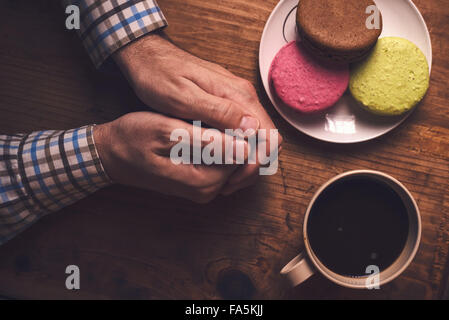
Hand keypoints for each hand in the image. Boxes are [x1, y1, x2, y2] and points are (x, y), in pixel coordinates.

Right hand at [93, 112, 248, 202]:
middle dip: (235, 133)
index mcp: (203, 181)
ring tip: (203, 119)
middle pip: (241, 159)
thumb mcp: (167, 132)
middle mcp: (208, 191)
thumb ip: (207, 142)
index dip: (240, 130)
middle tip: (210, 113)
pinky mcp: (200, 181)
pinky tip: (201, 128)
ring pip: (232, 158)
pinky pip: (221, 160)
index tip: (222, 111)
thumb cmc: (133, 139)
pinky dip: (218, 143)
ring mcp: (204, 188)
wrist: (111, 154)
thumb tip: (244, 147)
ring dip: (226, 137)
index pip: (243, 155)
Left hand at [113, 33, 282, 193]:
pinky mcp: (227, 102)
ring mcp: (236, 99)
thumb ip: (219, 111)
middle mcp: (243, 96)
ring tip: (224, 178)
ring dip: (246, 160)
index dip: (256, 162)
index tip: (234, 178)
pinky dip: (237, 150)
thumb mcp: (183, 97)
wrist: (149, 57)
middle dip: (253, 165)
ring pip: (257, 137)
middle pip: (268, 138)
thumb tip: (252, 128)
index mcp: (238, 95)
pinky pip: (243, 130)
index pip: (269, 135)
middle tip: (229, 184)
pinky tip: (219, 160)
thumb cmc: (159, 76)